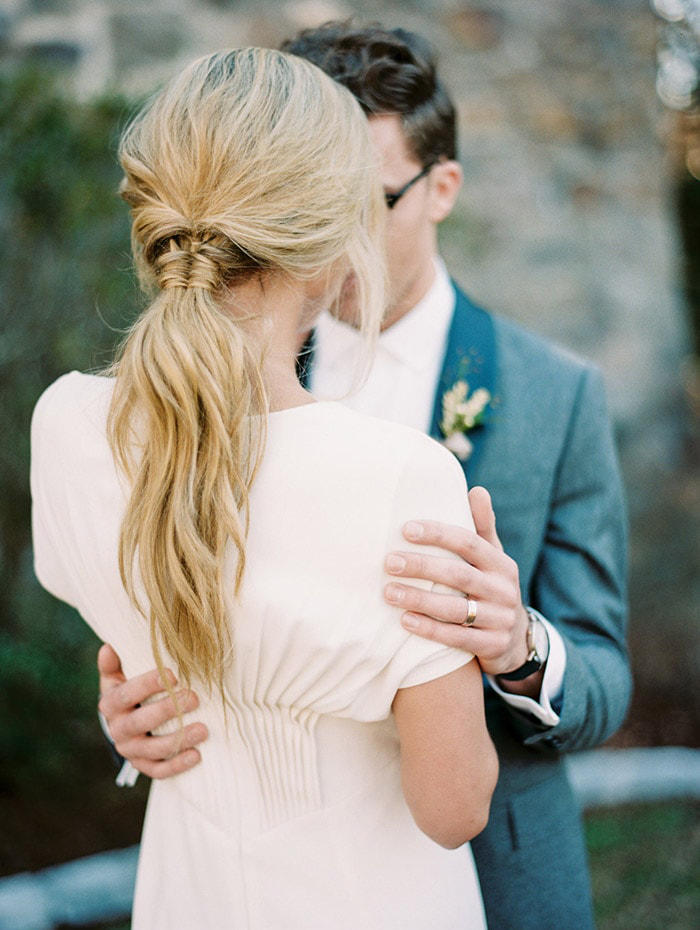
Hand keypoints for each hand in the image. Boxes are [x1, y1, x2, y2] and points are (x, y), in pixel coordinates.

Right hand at [97, 643, 207, 778]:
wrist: (126, 721)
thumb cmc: (131, 690)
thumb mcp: (119, 675)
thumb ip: (115, 663)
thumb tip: (108, 647)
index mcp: (111, 704)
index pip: (125, 695)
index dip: (147, 685)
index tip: (172, 675)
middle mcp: (117, 729)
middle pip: (140, 722)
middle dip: (167, 710)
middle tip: (193, 698)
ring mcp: (130, 750)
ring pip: (152, 749)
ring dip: (178, 739)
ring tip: (203, 729)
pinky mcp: (143, 765)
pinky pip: (158, 770)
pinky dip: (176, 765)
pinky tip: (196, 755)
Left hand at [384, 487, 538, 688]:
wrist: (516, 642)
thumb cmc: (491, 589)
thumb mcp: (493, 559)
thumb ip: (482, 528)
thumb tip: (477, 489)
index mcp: (501, 564)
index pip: (469, 542)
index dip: (438, 535)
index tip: (405, 529)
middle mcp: (504, 590)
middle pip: (458, 574)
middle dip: (421, 566)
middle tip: (389, 562)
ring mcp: (500, 619)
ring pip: (456, 608)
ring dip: (419, 599)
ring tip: (388, 592)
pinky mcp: (493, 646)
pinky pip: (458, 638)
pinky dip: (430, 629)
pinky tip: (405, 621)